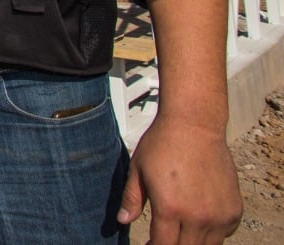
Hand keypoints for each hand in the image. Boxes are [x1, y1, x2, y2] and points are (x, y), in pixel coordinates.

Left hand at [119, 112, 240, 242]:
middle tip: (162, 239)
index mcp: (170, 209)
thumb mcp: (138, 170)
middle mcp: (198, 216)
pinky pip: (224, 233)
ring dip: (192, 242)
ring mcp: (219, 214)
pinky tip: (200, 222)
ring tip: (180, 233)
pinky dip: (212, 233)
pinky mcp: (234, 209)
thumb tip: (123, 220)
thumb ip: (131, 199)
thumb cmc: (163, 144)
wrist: (195, 125)